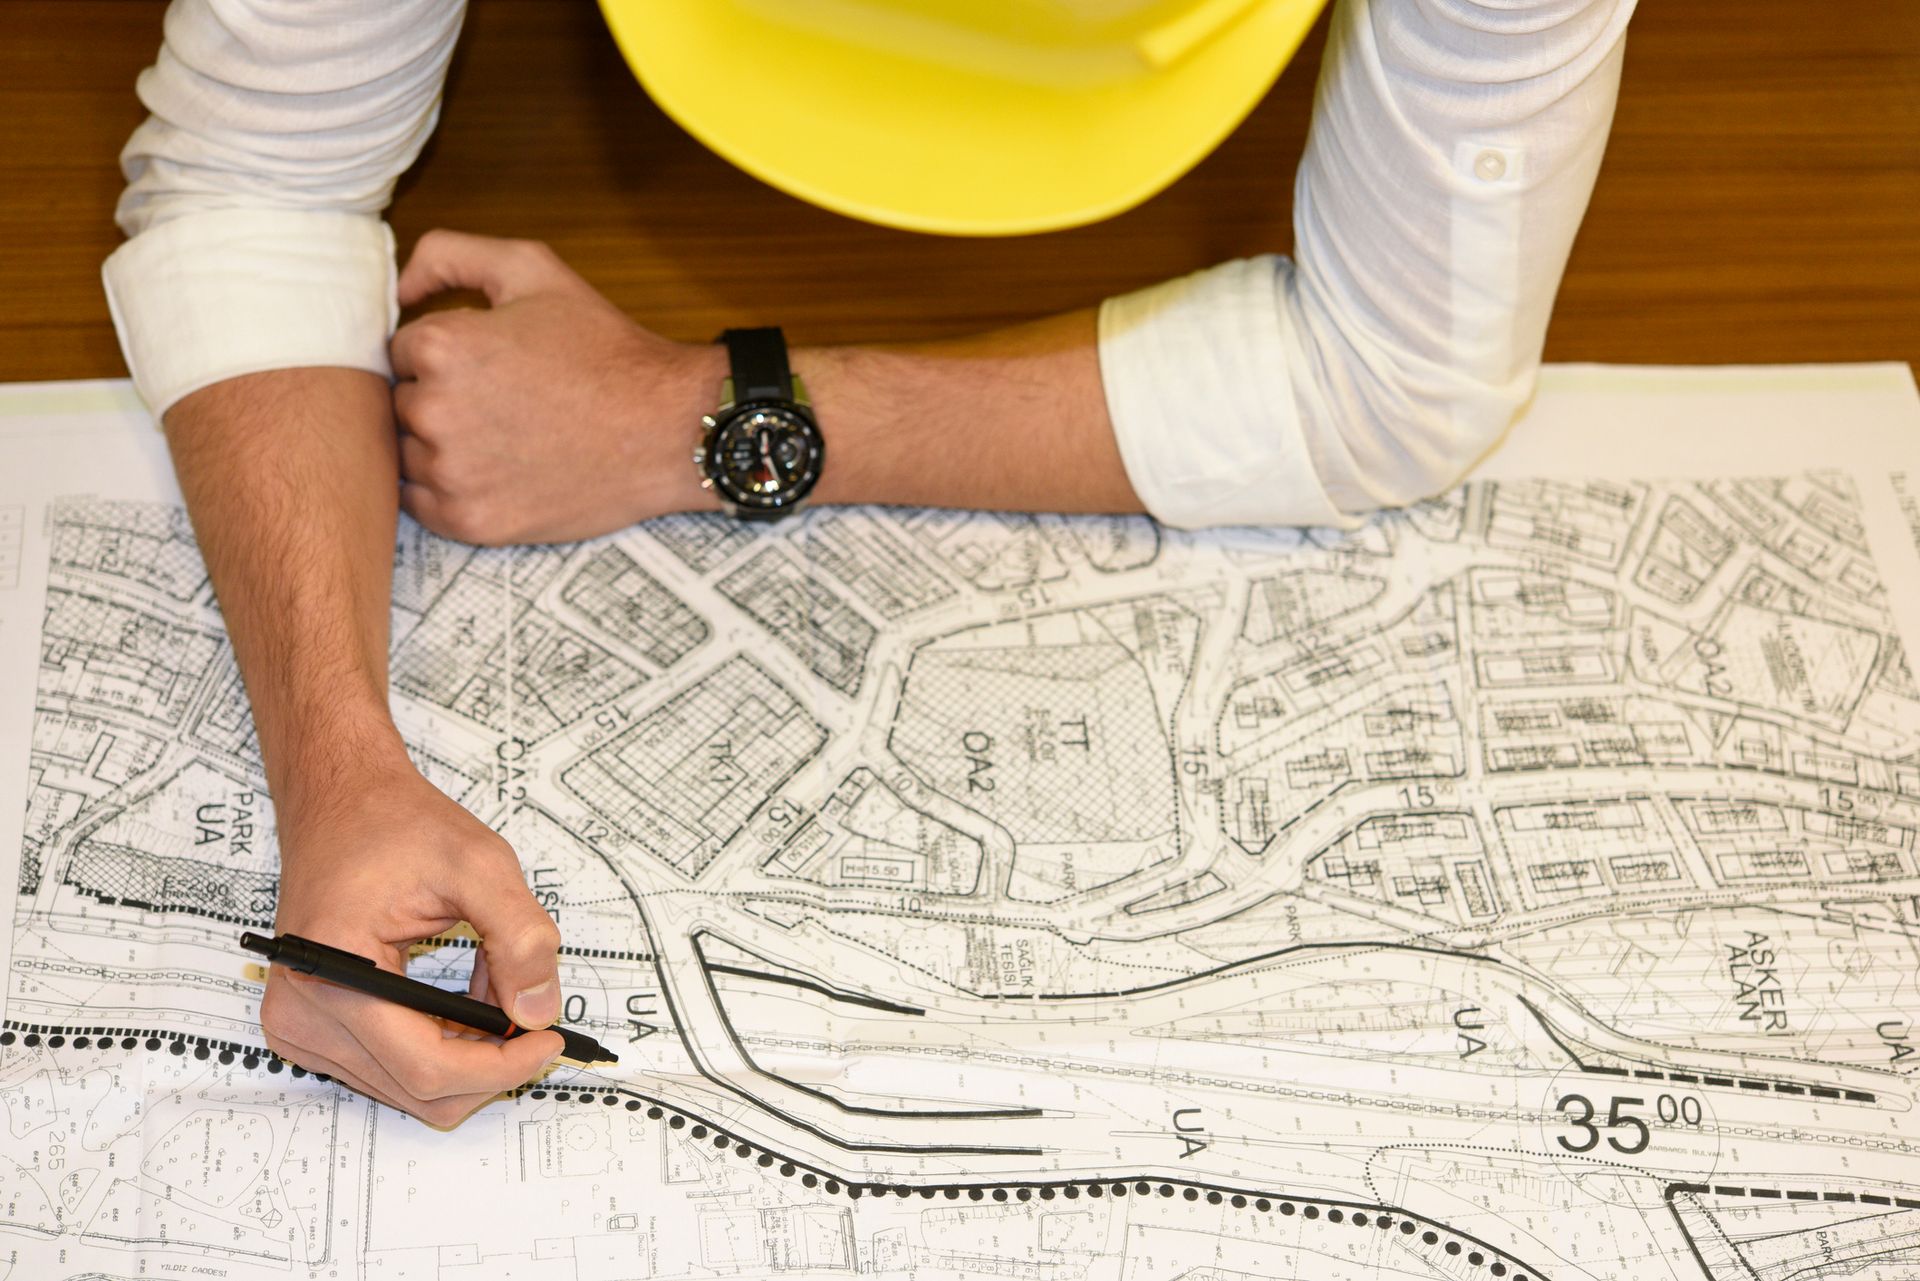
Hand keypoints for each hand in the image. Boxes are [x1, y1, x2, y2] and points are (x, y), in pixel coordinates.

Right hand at [259, 754, 566, 1127]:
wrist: (340, 804)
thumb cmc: (395, 825)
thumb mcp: (479, 864)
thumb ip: (519, 936)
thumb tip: (538, 1012)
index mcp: (334, 971)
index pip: (427, 1067)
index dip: (500, 1067)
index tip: (549, 1038)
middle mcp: (304, 1013)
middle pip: (420, 1090)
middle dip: (489, 1062)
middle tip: (532, 1012)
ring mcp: (300, 1026)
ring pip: (409, 1086)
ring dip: (466, 1052)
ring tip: (490, 984)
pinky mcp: (310, 1028)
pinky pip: (390, 1068)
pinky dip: (439, 1044)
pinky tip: (459, 998)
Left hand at [389, 229, 723, 545]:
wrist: (667, 431)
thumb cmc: (605, 351)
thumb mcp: (534, 270)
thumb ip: (449, 254)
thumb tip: (397, 290)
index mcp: (442, 347)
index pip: (400, 351)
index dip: (445, 354)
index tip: (489, 365)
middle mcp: (435, 412)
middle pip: (401, 403)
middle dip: (441, 398)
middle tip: (503, 401)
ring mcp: (451, 474)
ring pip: (408, 453)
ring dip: (440, 445)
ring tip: (504, 437)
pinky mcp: (469, 522)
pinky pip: (421, 503)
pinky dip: (448, 489)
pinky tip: (496, 471)